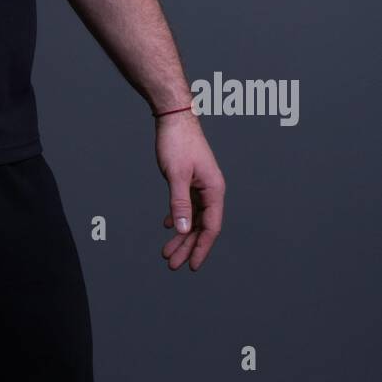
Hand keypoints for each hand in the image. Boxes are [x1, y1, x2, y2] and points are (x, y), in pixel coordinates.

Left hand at [155, 110, 224, 270]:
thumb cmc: (178, 142)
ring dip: (181, 235)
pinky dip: (178, 217)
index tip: (192, 265)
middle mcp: (211, 190)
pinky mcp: (190, 180)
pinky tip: (169, 225)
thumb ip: (180, 203)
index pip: (211, 227)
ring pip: (193, 218)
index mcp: (214, 190)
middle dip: (187, 246)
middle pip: (202, 226)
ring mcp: (201, 185)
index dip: (201, 248)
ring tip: (167, 252)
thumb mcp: (176, 175)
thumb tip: (184, 230)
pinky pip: (187, 205)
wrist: (173, 116)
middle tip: (172, 264)